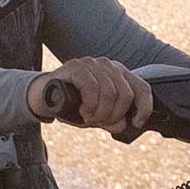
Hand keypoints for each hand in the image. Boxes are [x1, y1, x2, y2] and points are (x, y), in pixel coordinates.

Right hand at [29, 57, 155, 133]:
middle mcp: (108, 66)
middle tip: (98, 121)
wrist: (45, 97)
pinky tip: (82, 110)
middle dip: (112, 115)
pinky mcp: (77, 66)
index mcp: (118, 74)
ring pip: (110, 93)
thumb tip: (123, 124)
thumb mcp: (97, 115)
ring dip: (99, 112)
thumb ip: (111, 120)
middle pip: (125, 95)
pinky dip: (89, 105)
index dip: (144, 107)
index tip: (137, 122)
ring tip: (87, 117)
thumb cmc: (73, 104)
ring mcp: (93, 64)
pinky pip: (92, 88)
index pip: (142, 88)